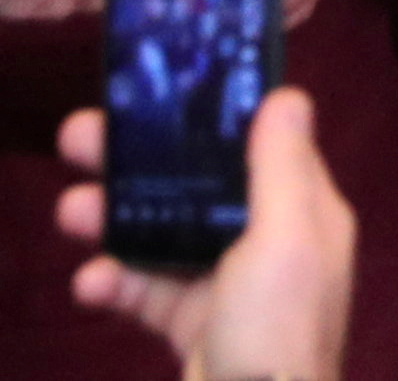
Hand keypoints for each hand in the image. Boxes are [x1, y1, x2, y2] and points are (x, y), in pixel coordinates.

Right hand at [58, 90, 354, 380]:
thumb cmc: (277, 323)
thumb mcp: (287, 236)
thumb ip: (282, 167)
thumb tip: (286, 94)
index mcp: (305, 212)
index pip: (261, 147)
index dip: (213, 120)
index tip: (160, 93)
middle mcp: (271, 242)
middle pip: (202, 187)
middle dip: (142, 164)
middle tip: (80, 137)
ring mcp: (231, 286)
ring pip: (168, 237)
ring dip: (117, 221)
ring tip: (70, 210)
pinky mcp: (194, 326)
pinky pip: (150, 293)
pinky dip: (118, 284)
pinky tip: (91, 283)